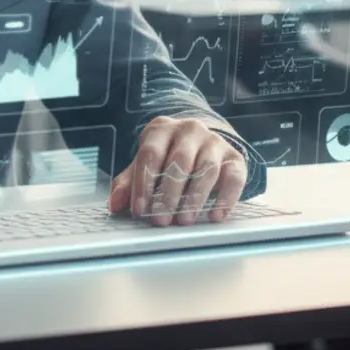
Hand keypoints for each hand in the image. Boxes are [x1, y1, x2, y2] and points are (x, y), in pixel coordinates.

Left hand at [108, 117, 246, 225]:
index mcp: (162, 129)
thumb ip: (130, 182)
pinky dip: (225, 198)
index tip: (140, 209)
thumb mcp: (147, 165)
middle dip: (169, 193)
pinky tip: (215, 217)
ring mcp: (214, 141)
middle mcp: (190, 129)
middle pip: (179, 161)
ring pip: (206, 168)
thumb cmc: (168, 157)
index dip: (144, 182)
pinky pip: (233, 177)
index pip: (150, 153)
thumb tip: (114, 205)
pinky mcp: (235, 158)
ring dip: (194, 197)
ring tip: (184, 220)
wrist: (204, 144)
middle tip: (162, 220)